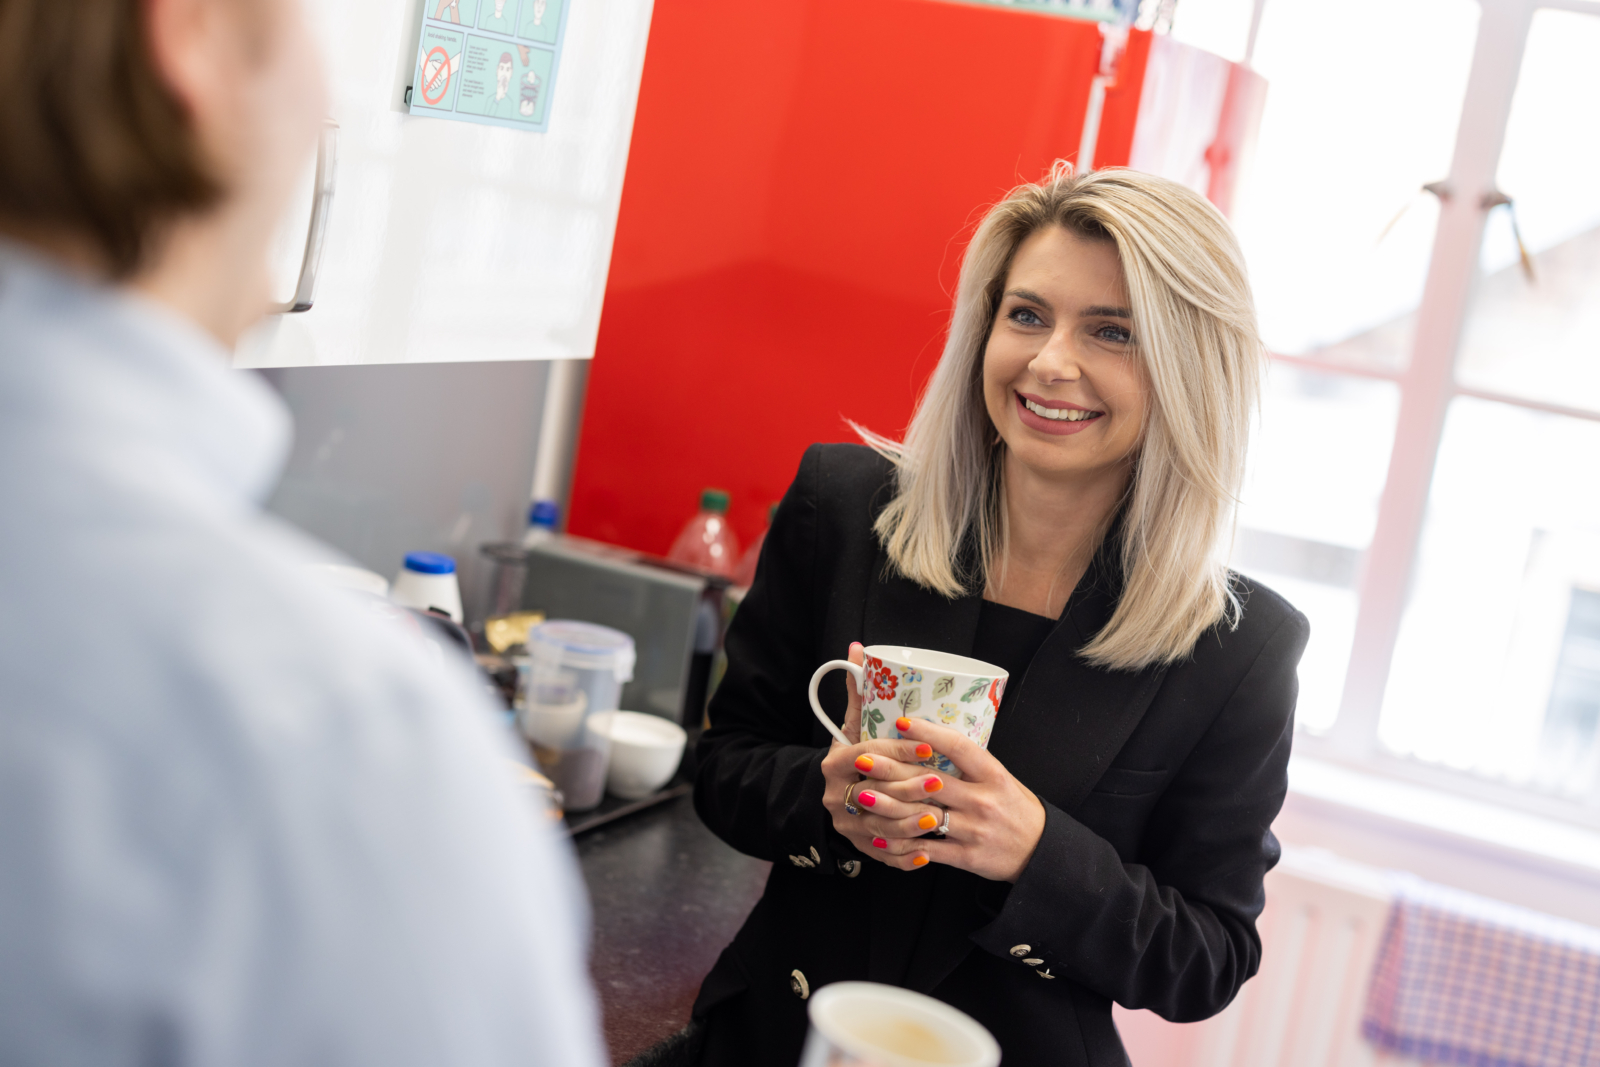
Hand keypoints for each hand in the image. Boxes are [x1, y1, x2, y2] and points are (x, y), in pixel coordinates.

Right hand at [820, 643, 946, 867]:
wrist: (839, 795)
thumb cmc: (855, 755)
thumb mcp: (853, 725)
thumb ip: (858, 692)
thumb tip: (857, 648)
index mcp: (835, 763)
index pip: (866, 754)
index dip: (897, 751)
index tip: (927, 747)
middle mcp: (834, 796)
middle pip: (874, 793)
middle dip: (908, 790)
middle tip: (940, 784)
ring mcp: (845, 826)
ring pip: (878, 828)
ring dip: (909, 825)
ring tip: (937, 819)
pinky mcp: (858, 847)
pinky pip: (881, 855)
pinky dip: (903, 856)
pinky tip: (926, 853)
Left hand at [853, 716, 1045, 882]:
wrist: (1040, 851)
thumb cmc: (1015, 807)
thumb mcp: (1000, 777)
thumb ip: (969, 763)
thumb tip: (929, 739)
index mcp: (993, 774)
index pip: (957, 747)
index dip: (928, 733)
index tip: (901, 722)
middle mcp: (983, 799)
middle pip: (929, 780)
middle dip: (891, 769)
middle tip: (863, 759)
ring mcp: (974, 829)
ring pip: (923, 815)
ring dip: (888, 806)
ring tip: (862, 796)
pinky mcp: (968, 856)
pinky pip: (929, 850)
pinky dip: (903, 844)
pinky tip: (881, 838)